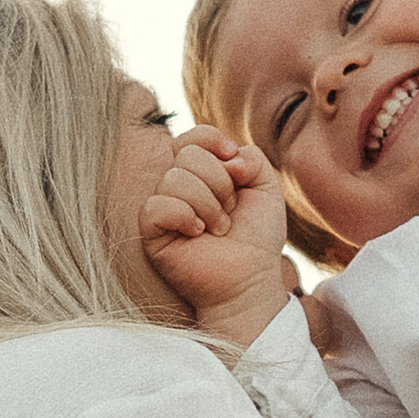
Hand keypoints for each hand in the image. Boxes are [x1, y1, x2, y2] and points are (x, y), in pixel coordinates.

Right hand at [140, 130, 292, 348]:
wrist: (250, 280)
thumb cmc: (257, 239)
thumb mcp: (267, 191)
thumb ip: (253, 158)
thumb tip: (228, 153)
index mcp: (201, 172)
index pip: (194, 137)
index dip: (214, 141)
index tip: (238, 168)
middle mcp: (179, 185)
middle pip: (186, 153)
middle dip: (219, 182)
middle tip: (230, 212)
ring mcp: (163, 207)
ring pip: (174, 178)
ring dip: (208, 204)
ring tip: (218, 229)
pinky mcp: (152, 232)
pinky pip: (156, 206)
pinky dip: (183, 216)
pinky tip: (197, 233)